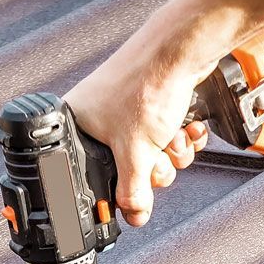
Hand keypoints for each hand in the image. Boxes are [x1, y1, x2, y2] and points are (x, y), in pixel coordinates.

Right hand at [65, 49, 211, 227]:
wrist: (181, 48)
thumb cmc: (147, 82)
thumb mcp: (136, 152)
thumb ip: (132, 191)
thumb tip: (132, 215)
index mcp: (78, 125)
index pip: (89, 173)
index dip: (113, 186)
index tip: (128, 196)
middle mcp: (99, 115)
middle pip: (126, 166)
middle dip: (152, 166)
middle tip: (156, 157)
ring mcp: (128, 108)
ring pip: (151, 153)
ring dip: (170, 152)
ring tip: (172, 137)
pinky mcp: (153, 102)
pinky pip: (166, 136)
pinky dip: (180, 136)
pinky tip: (186, 127)